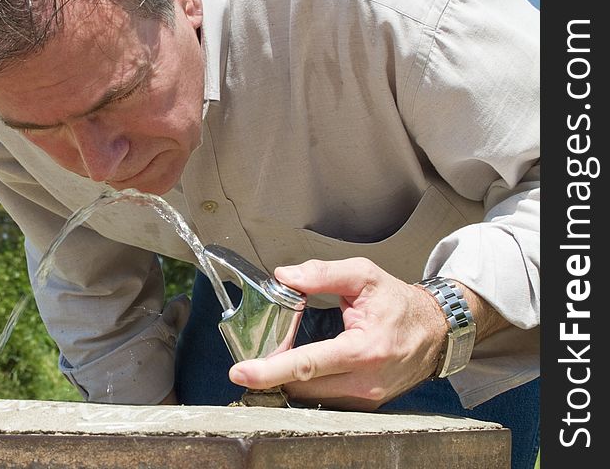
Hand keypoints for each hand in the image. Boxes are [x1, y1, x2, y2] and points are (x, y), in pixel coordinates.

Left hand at [228, 258, 447, 410]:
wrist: (436, 330)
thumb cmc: (399, 304)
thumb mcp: (363, 275)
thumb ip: (321, 273)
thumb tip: (284, 276)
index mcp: (364, 349)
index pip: (309, 364)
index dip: (270, 370)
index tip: (242, 372)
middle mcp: (365, 380)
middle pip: (302, 386)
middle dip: (274, 372)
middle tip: (262, 351)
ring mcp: (366, 398)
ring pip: (311, 397)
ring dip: (290, 380)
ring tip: (285, 357)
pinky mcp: (366, 405)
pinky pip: (325, 400)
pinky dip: (308, 385)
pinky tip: (305, 368)